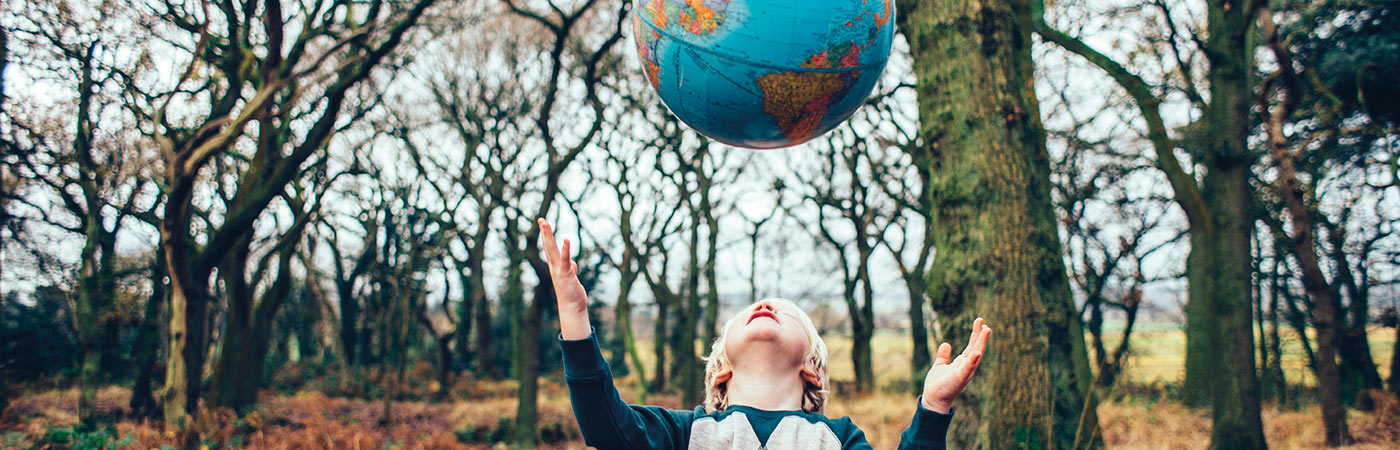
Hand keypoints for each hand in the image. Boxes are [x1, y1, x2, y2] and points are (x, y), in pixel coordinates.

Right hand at [538, 218, 590, 339]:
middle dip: (545, 232)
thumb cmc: (571, 293)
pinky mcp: (566, 274)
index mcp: (555, 267)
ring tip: (545, 224)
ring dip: (549, 237)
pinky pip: (565, 260)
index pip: (550, 248)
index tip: (543, 223)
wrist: (571, 307)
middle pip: (548, 246)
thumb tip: (573, 264)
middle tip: (541, 219)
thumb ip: (570, 269)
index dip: (546, 236)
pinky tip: (566, 240)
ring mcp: (559, 270)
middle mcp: (554, 267)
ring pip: (552, 250)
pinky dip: (565, 250)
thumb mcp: (571, 278)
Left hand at [921, 318, 991, 413]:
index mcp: (962, 363)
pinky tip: (977, 352)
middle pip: (976, 348)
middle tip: (984, 322)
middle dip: (980, 335)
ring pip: (975, 355)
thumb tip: (946, 343)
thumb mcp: (940, 365)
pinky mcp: (959, 378)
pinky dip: (972, 360)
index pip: (971, 346)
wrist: (933, 399)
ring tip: (986, 330)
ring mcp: (964, 372)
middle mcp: (966, 367)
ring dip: (980, 343)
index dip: (976, 335)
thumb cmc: (938, 385)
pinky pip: (967, 368)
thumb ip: (943, 355)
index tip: (980, 322)